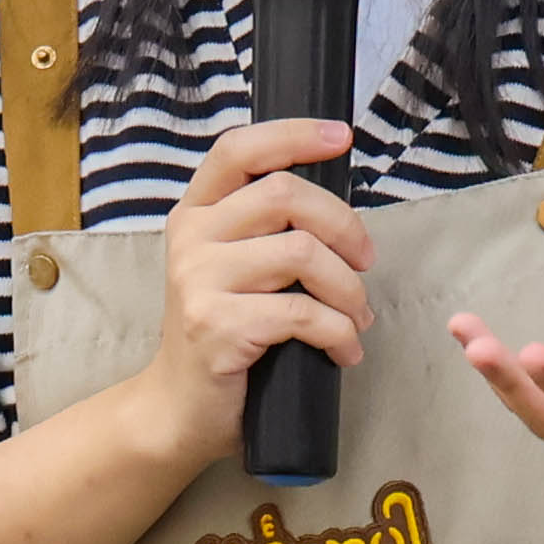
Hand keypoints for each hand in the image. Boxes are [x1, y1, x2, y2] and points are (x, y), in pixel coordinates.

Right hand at [121, 116, 371, 469]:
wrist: (179, 408)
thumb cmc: (222, 335)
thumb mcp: (231, 268)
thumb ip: (264, 230)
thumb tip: (336, 208)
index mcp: (195, 213)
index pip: (240, 150)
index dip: (294, 135)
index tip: (342, 139)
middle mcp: (191, 237)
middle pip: (285, 195)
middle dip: (344, 226)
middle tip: (365, 262)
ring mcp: (199, 281)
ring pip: (302, 253)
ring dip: (349, 289)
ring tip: (357, 317)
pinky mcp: (218, 326)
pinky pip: (303, 312)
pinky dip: (339, 332)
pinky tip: (344, 350)